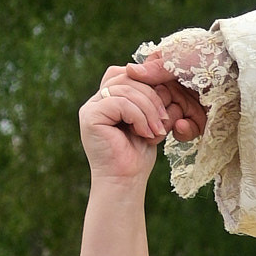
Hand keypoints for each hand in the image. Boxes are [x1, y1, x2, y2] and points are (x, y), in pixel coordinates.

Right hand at [80, 64, 178, 193]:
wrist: (124, 182)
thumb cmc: (138, 155)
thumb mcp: (152, 122)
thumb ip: (154, 101)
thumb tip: (165, 84)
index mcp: (109, 97)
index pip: (127, 73)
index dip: (148, 83)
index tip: (164, 107)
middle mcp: (97, 99)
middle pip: (127, 77)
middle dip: (152, 96)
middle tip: (164, 120)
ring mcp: (91, 107)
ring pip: (126, 89)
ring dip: (148, 109)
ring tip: (157, 130)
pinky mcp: (90, 116)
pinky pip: (120, 102)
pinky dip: (139, 116)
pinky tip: (145, 133)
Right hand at [132, 35, 211, 144]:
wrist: (243, 72)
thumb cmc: (210, 56)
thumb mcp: (179, 59)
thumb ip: (156, 69)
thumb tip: (128, 70)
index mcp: (166, 69)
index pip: (144, 85)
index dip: (140, 94)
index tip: (135, 99)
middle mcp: (175, 87)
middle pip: (153, 106)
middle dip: (151, 113)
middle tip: (150, 117)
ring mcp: (187, 104)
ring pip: (165, 120)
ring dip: (164, 123)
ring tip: (168, 123)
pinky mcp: (200, 121)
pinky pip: (184, 131)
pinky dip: (182, 131)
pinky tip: (183, 126)